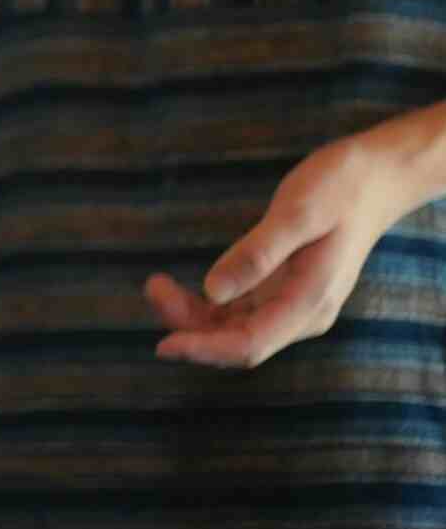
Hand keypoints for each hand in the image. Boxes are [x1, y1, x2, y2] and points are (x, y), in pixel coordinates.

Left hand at [146, 121, 431, 368]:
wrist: (375, 179)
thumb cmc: (340, 189)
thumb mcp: (297, 214)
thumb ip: (257, 254)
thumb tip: (213, 291)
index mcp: (309, 302)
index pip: (250, 343)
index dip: (204, 349)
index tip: (162, 345)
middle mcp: (300, 313)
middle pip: (237, 340)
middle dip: (190, 327)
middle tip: (153, 287)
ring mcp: (291, 304)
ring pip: (233, 327)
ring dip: (193, 317)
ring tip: (157, 284)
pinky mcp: (282, 289)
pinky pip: (238, 311)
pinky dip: (207, 307)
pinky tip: (181, 289)